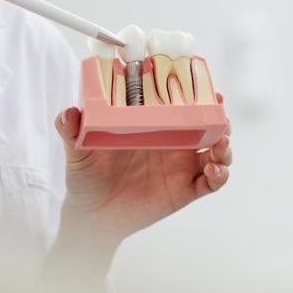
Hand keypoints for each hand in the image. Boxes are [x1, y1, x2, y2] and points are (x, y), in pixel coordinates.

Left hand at [54, 102, 231, 250]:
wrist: (92, 215)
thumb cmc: (86, 176)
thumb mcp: (77, 151)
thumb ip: (71, 131)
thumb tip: (67, 113)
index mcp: (149, 125)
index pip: (175, 102)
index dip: (191, 90)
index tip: (198, 78)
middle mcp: (169, 141)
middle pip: (203, 122)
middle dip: (216, 113)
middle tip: (218, 107)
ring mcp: (179, 165)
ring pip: (215, 148)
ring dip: (224, 142)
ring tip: (220, 142)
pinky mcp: (184, 189)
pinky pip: (211, 181)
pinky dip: (220, 173)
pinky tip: (214, 168)